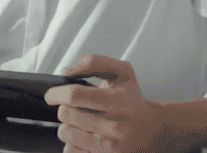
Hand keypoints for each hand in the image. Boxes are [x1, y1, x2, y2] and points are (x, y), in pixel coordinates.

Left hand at [44, 54, 168, 152]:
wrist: (154, 131)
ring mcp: (110, 148)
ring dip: (68, 126)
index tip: (51, 95)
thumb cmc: (133, 101)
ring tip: (82, 123)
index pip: (75, 95)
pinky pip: (70, 151)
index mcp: (119, 102)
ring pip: (66, 133)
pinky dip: (73, 143)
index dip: (56, 93)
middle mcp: (116, 126)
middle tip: (75, 108)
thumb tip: (68, 72)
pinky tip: (86, 138)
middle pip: (66, 114)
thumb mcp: (122, 72)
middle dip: (65, 109)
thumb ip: (94, 63)